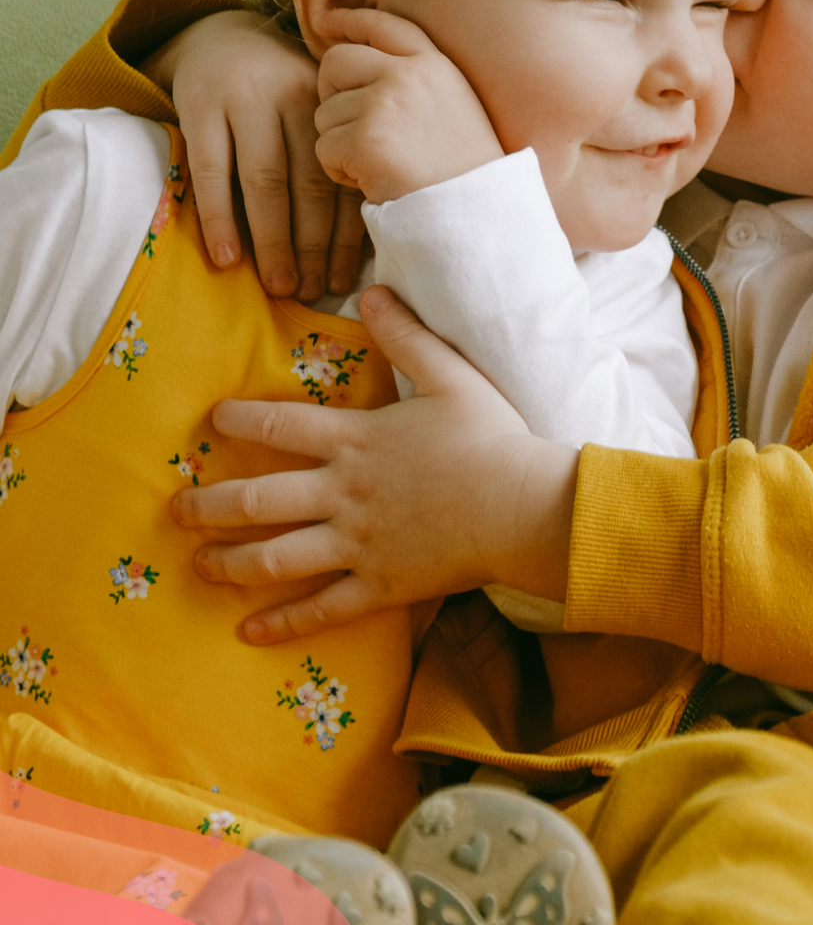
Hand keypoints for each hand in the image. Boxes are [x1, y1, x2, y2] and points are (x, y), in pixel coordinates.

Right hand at [143, 11, 365, 299]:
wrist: (221, 37)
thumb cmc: (284, 96)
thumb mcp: (318, 115)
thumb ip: (338, 161)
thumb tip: (361, 247)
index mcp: (333, 107)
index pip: (344, 181)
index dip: (346, 237)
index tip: (344, 281)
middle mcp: (294, 100)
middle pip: (310, 185)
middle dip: (312, 246)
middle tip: (312, 292)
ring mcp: (245, 100)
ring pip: (265, 181)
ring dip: (273, 241)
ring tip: (278, 285)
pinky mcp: (199, 105)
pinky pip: (210, 170)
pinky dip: (219, 217)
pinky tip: (226, 257)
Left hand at [172, 286, 577, 641]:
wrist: (523, 507)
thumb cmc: (493, 439)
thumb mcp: (453, 375)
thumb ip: (408, 336)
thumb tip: (374, 291)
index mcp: (356, 441)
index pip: (279, 424)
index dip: (238, 418)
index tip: (212, 419)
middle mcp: (342, 494)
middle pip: (255, 499)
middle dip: (208, 505)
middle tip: (176, 509)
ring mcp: (357, 544)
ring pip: (275, 558)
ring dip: (229, 563)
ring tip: (199, 565)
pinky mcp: (380, 585)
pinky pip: (322, 609)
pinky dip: (284, 623)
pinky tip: (250, 632)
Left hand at [314, 8, 505, 204]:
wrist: (478, 215)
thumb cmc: (467, 174)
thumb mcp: (457, 110)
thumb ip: (417, 83)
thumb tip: (359, 67)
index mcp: (437, 66)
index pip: (383, 25)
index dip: (350, 21)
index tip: (326, 23)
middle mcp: (409, 75)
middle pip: (336, 62)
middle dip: (331, 94)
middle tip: (350, 127)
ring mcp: (385, 105)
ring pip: (326, 113)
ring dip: (341, 144)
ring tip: (379, 166)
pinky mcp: (365, 140)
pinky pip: (324, 149)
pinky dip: (340, 171)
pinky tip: (372, 182)